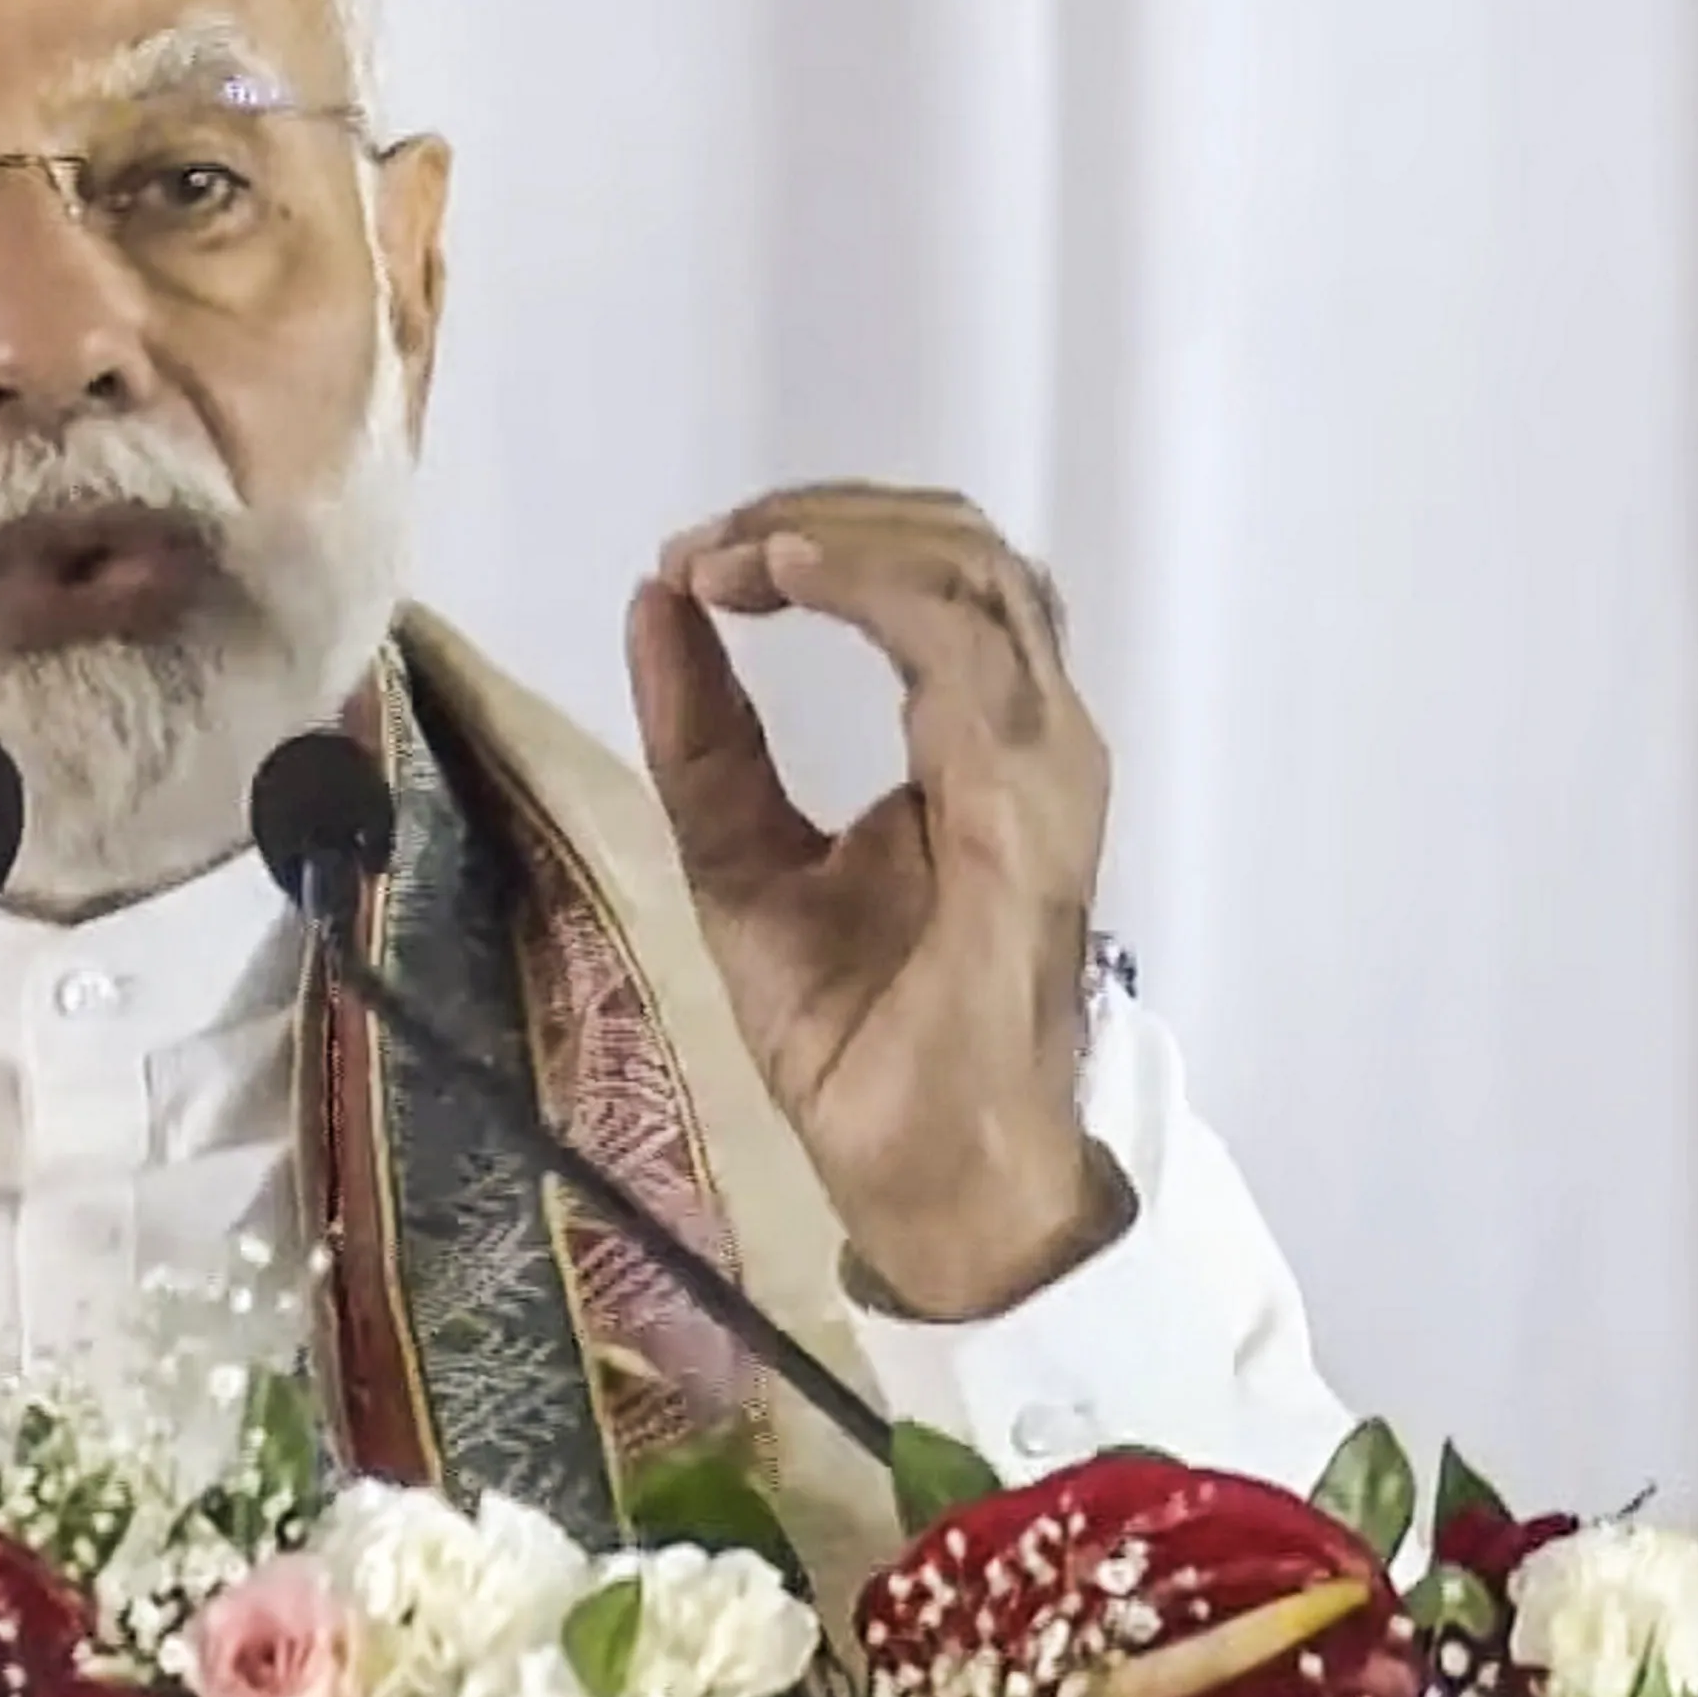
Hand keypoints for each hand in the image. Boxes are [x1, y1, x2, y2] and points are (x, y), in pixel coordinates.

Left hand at [627, 483, 1122, 1319]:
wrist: (921, 1178)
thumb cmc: (860, 1042)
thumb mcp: (740, 861)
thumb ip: (705, 737)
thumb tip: (655, 600)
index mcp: (975, 746)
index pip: (928, 581)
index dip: (818, 540)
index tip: (696, 562)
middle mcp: (1029, 739)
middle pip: (962, 548)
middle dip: (825, 518)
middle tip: (708, 547)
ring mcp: (1042, 771)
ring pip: (976, 575)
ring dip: (844, 539)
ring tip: (732, 556)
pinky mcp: (1027, 813)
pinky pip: (967, 654)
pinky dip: (875, 590)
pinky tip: (783, 580)